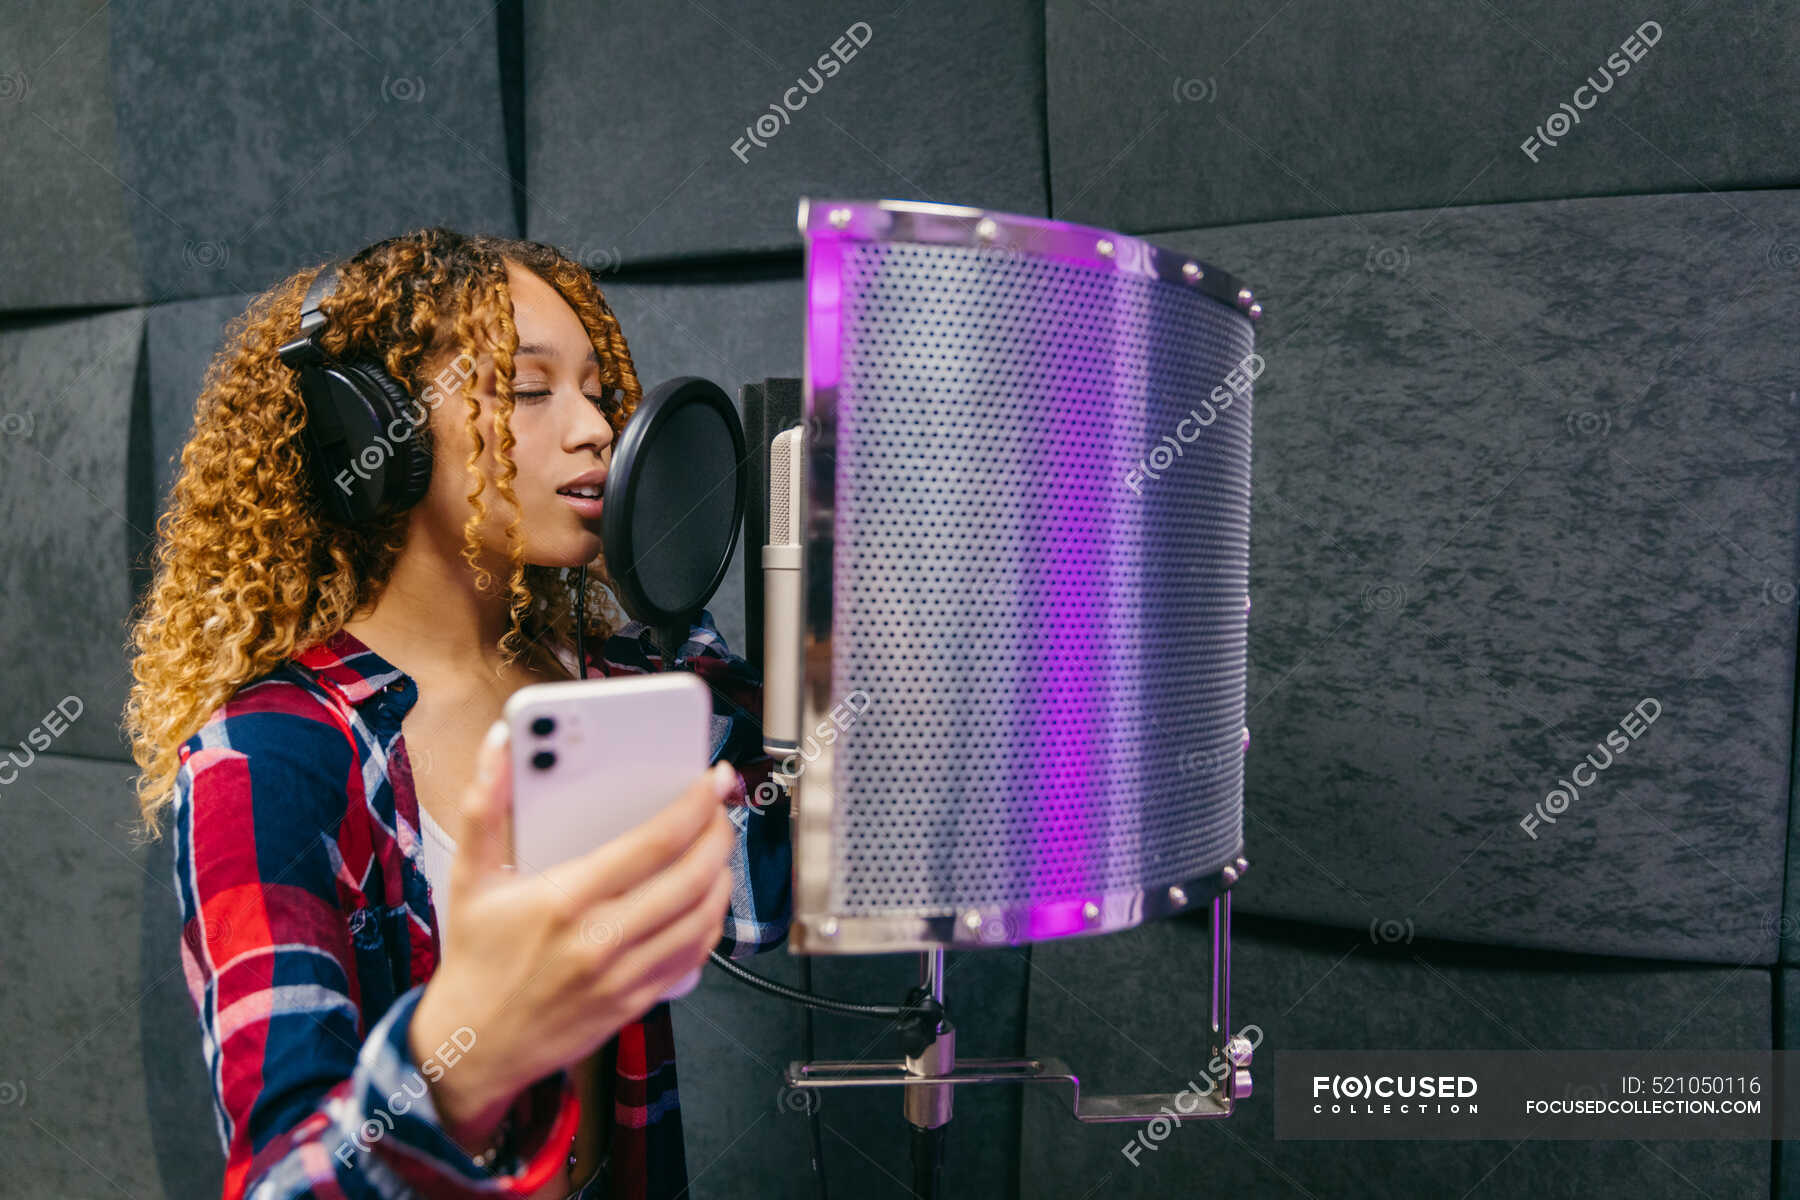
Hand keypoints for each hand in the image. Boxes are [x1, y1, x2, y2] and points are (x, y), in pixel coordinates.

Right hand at [409, 719, 734, 1148]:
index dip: (695, 804)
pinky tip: (705, 901)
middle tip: (722, 809)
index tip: (712, 780)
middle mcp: (600, 939)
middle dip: (720, 834)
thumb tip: (500, 745)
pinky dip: (710, 924)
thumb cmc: (475, 958)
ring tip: (717, 850)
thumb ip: (486, 805)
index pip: (655, 842)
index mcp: (565, 899)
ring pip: (703, 919)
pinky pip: (693, 959)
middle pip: (692, 878)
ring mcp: (623, 977)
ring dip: (722, 877)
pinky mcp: (634, 1004)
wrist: (473, 1046)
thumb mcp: (470, 877)